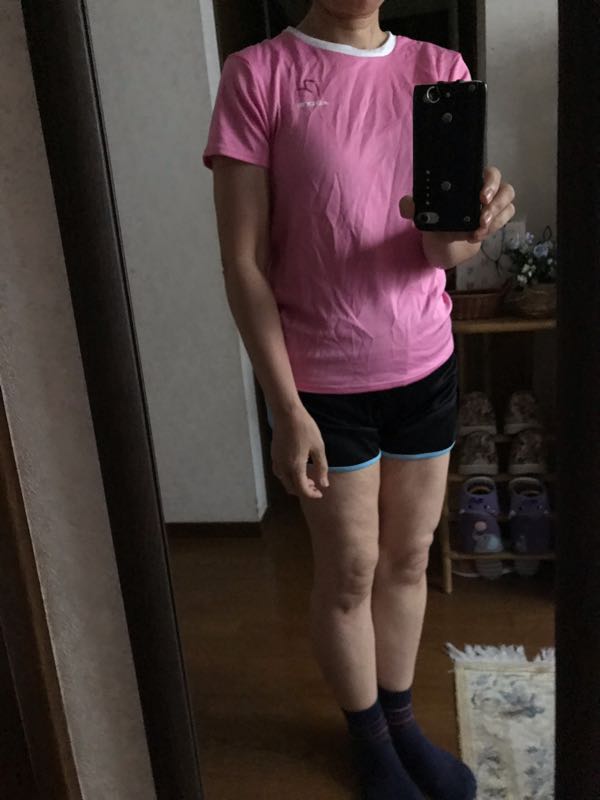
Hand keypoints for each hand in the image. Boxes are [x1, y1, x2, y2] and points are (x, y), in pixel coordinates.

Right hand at [270, 406, 329, 498]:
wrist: (287, 413)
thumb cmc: (305, 428)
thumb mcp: (318, 448)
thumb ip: (321, 468)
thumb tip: (324, 484)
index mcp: (295, 467)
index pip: (302, 489)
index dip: (312, 494)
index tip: (320, 493)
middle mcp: (283, 467)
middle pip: (291, 487)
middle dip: (303, 490)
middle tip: (315, 485)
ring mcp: (276, 460)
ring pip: (283, 480)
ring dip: (294, 483)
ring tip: (306, 477)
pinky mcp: (273, 454)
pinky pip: (279, 471)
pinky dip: (287, 475)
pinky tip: (295, 468)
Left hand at [400, 166, 515, 244]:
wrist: (442, 242)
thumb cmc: (435, 220)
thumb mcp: (420, 214)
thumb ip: (411, 207)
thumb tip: (408, 205)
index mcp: (469, 181)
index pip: (488, 173)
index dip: (490, 182)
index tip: (481, 196)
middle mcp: (485, 190)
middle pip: (505, 187)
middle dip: (497, 202)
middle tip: (482, 217)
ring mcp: (493, 205)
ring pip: (508, 204)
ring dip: (496, 219)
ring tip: (478, 231)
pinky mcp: (496, 220)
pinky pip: (504, 219)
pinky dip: (495, 228)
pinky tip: (477, 235)